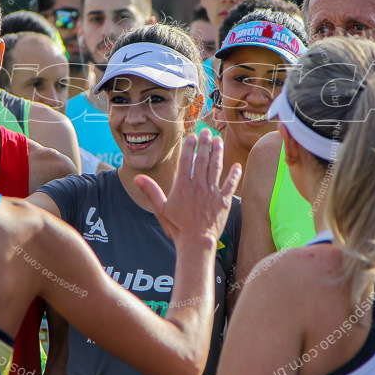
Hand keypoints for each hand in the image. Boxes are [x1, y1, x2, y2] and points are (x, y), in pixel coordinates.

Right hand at [135, 129, 240, 246]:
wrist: (196, 243)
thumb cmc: (177, 227)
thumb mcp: (160, 209)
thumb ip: (150, 191)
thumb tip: (137, 177)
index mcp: (183, 186)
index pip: (187, 160)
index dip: (189, 146)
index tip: (192, 136)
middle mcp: (199, 186)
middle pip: (203, 159)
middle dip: (205, 144)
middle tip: (206, 131)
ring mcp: (212, 193)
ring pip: (216, 168)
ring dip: (218, 153)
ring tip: (218, 141)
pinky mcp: (223, 201)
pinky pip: (230, 184)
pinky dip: (234, 175)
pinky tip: (237, 165)